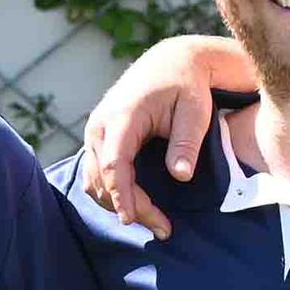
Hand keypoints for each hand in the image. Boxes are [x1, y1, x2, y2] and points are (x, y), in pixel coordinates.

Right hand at [80, 36, 247, 238]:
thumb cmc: (186, 85)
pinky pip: (95, 172)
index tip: (133, 220)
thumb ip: (186, 143)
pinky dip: (111, 192)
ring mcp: (95, 131)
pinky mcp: (98, 137)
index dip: (121, 195)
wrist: (172, 61)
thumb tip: (180, 176)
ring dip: (118, 203)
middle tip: (163, 228)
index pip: (113, 164)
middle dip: (128, 207)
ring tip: (154, 221)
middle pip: (101, 178)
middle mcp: (100, 124)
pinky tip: (137, 203)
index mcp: (122, 116)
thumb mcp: (195, 111)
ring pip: (94, 179)